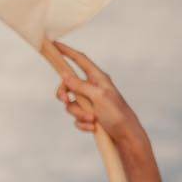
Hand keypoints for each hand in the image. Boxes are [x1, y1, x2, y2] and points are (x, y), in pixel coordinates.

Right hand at [45, 41, 147, 155]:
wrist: (126, 137)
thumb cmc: (117, 114)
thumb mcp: (98, 97)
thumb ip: (81, 86)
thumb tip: (65, 75)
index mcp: (98, 78)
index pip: (80, 60)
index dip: (67, 51)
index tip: (54, 44)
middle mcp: (93, 88)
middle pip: (68, 84)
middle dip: (64, 93)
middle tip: (64, 99)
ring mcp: (90, 103)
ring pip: (71, 104)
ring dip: (78, 114)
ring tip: (92, 120)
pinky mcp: (89, 116)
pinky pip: (76, 118)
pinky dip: (82, 124)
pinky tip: (93, 128)